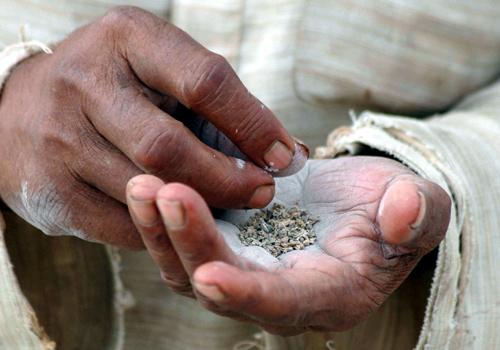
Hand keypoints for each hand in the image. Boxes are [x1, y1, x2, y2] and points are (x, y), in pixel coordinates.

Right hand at [0, 6, 305, 247]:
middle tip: (261, 194)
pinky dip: (161, 228)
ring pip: (145, 190)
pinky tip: (181, 220)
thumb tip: (287, 153)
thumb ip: (220, 106)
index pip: (205, 81)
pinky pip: (120, 225)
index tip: (284, 157)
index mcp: (128, 38)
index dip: (254, 124)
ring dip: (199, 208)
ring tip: (228, 208)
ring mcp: (59, 137)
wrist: (24, 110)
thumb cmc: (117, 88)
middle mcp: (85, 81)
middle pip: (169, 146)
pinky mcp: (49, 187)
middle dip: (227, 180)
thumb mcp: (161, 71)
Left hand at [126, 156, 450, 334]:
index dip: (247, 295)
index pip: (282, 305)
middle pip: (220, 285)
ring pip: (189, 267)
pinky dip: (161, 219)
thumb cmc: (392, 207)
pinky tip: (146, 182)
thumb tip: (402, 214)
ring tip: (142, 184)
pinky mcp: (226, 244)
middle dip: (190, 244)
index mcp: (327, 294)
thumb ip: (417, 214)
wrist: (361, 200)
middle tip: (164, 193)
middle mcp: (276, 293)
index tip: (210, 274)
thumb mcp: (419, 207)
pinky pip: (183, 241)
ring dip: (162, 231)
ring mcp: (245, 270)